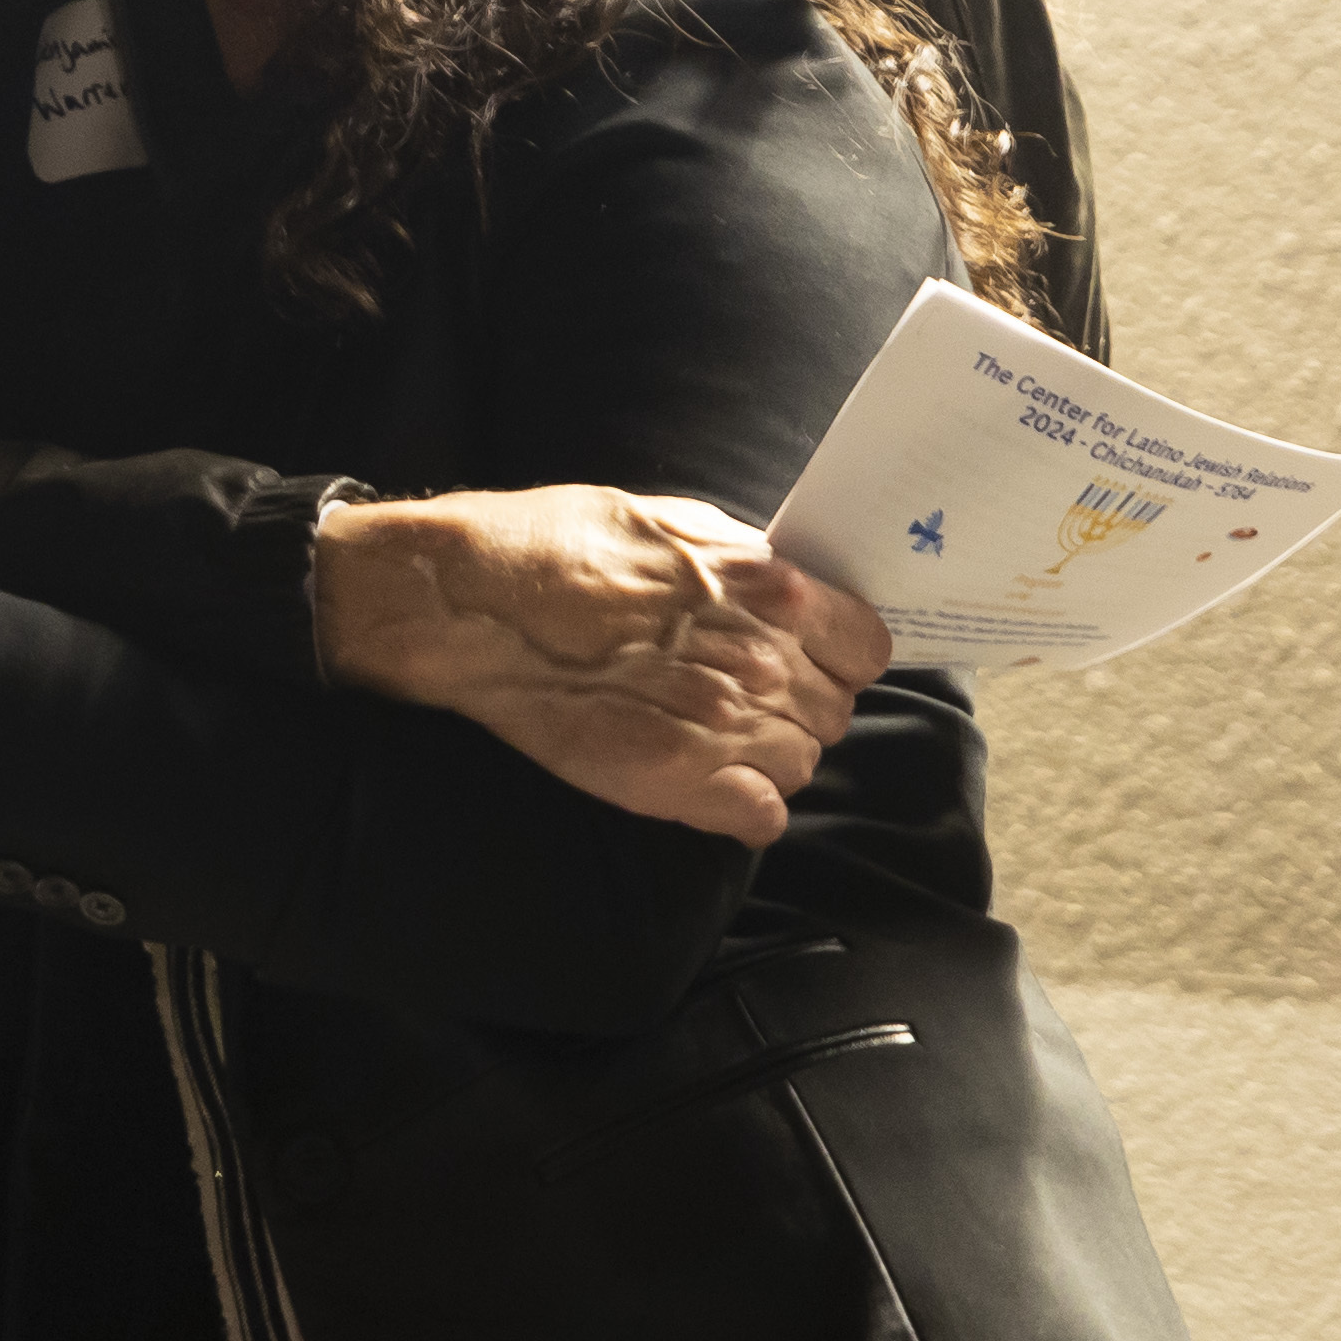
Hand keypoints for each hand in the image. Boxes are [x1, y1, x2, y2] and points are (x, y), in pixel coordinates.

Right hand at [313, 488, 884, 846]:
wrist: (475, 600)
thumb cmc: (557, 544)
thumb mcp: (669, 522)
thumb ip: (741, 561)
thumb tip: (783, 586)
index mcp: (768, 590)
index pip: (865, 647)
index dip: (838, 657)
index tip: (807, 659)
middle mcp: (760, 661)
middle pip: (832, 712)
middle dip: (797, 707)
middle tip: (741, 699)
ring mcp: (721, 724)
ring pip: (800, 765)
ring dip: (766, 756)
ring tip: (713, 738)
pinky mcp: (675, 778)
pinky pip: (761, 817)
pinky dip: (744, 807)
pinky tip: (708, 783)